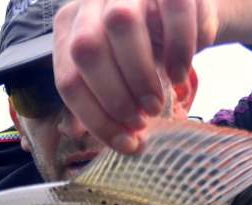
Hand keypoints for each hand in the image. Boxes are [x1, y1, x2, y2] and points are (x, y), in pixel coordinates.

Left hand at [52, 0, 218, 152]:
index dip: (95, 119)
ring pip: (121, 24)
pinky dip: (177, 51)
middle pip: (86, 50)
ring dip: (141, 76)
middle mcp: (90, 1)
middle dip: (114, 97)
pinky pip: (171, 12)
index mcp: (69, 27)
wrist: (182, 17)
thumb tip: (70, 130)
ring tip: (156, 104)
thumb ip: (91, 97)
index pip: (69, 79)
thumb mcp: (112, 74)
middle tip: (141, 121)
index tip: (126, 143)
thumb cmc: (142, 50)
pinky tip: (179, 75)